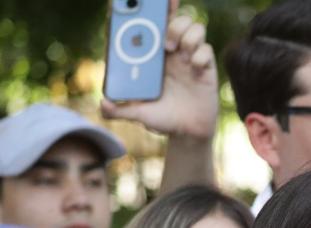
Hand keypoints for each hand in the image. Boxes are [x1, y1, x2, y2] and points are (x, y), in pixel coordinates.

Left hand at [101, 0, 217, 139]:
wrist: (187, 133)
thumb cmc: (161, 118)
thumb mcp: (137, 113)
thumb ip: (119, 110)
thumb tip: (103, 104)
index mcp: (153, 53)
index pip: (151, 21)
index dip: (151, 6)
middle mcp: (172, 51)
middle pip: (175, 17)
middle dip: (170, 19)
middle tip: (166, 43)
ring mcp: (190, 57)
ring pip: (195, 27)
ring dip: (186, 35)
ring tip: (179, 54)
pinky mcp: (206, 67)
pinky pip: (207, 49)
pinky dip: (200, 55)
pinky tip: (194, 70)